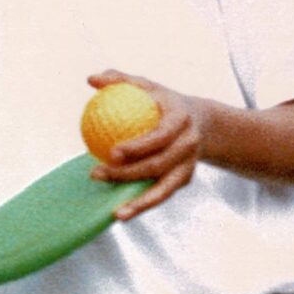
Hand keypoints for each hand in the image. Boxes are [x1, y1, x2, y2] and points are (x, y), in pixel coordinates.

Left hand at [86, 72, 205, 219]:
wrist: (202, 121)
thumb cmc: (163, 101)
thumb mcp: (147, 86)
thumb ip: (120, 80)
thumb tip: (91, 79)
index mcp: (181, 119)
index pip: (160, 136)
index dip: (139, 147)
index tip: (111, 152)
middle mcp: (189, 144)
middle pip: (159, 164)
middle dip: (127, 173)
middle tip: (95, 173)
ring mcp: (189, 164)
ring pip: (165, 188)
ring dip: (140, 202)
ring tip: (115, 213)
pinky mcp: (185, 179)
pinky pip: (162, 194)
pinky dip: (144, 205)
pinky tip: (121, 213)